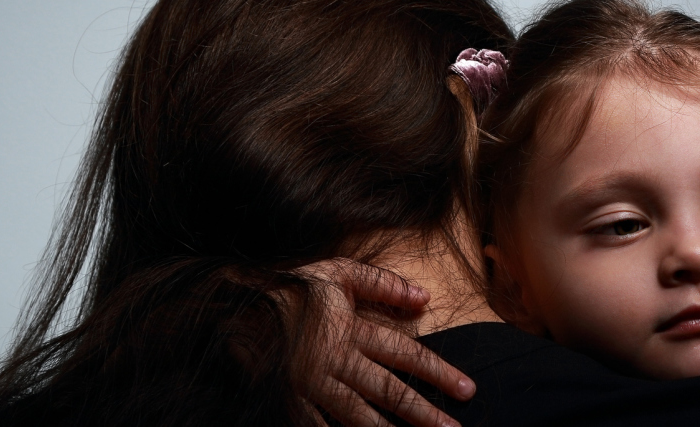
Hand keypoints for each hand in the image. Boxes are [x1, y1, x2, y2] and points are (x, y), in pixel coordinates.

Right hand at [297, 258, 473, 426]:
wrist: (232, 305)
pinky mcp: (288, 401)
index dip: (438, 372)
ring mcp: (311, 385)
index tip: (467, 389)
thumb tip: (424, 297)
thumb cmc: (289, 288)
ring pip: (357, 417)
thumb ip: (382, 283)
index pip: (405, 353)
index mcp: (350, 330)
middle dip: (423, 414)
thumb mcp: (337, 273)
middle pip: (387, 391)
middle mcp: (335, 361)